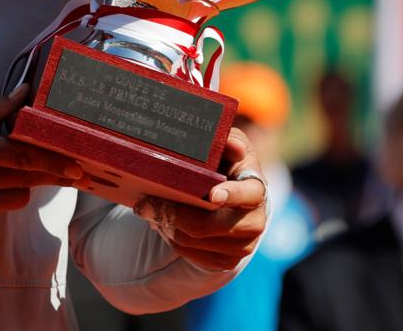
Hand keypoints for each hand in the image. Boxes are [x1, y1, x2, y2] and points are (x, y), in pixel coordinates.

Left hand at [132, 126, 267, 271]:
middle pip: (210, 225)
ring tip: (151, 209)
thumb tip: (232, 145)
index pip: (249, 195)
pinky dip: (172, 238)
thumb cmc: (226, 165)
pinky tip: (164, 223)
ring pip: (193, 241)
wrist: (230, 197)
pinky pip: (190, 254)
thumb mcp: (227, 147)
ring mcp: (242, 245)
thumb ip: (229, 141)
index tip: (211, 195)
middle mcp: (255, 221)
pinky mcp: (227, 261)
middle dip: (175, 214)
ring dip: (168, 225)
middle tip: (146, 202)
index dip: (231, 195)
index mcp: (256, 189)